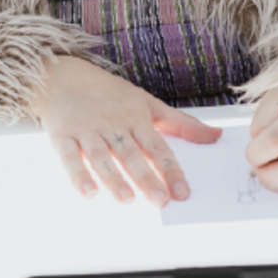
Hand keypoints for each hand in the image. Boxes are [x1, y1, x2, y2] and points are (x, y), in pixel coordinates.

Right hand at [38, 57, 219, 205]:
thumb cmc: (108, 93)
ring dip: (113, 178)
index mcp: (136, 118)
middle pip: (131, 155)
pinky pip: (69, 157)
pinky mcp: (62, 135)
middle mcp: (113, 125)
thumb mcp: (147, 103)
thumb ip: (181, 124)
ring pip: (101, 157)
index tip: (182, 192)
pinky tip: (88, 193)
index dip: (170, 170)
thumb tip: (216, 136)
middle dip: (146, 178)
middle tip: (159, 201)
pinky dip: (77, 175)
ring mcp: (87, 130)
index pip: (157, 147)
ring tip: (126, 199)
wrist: (61, 76)